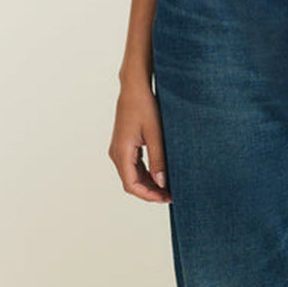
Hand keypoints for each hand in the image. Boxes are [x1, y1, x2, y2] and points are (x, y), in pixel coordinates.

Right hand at [109, 75, 171, 202]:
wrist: (134, 88)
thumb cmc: (144, 107)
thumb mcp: (155, 134)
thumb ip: (158, 160)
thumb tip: (161, 183)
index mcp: (121, 152)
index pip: (132, 185)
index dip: (148, 195)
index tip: (166, 198)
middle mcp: (117, 153)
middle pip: (131, 183)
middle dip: (150, 192)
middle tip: (171, 195)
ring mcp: (119, 150)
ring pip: (132, 176)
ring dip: (149, 184)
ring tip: (168, 187)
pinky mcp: (124, 145)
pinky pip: (133, 166)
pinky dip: (146, 174)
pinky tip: (160, 175)